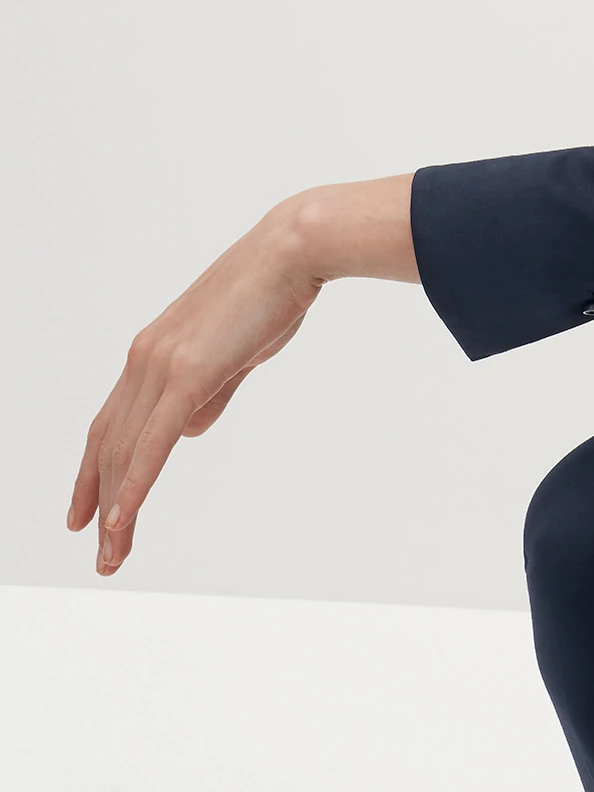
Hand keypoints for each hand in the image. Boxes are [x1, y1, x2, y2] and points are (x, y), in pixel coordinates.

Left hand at [67, 177, 415, 573]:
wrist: (294, 250)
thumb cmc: (275, 291)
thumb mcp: (237, 348)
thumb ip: (210, 390)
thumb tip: (189, 429)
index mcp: (155, 350)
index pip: (112, 424)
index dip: (95, 471)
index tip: (87, 513)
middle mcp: (145, 358)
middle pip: (109, 445)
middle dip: (99, 502)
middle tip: (103, 553)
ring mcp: (162, 365)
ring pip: (123, 452)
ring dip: (115, 508)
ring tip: (112, 554)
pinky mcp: (188, 373)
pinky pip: (151, 443)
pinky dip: (134, 486)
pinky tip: (121, 520)